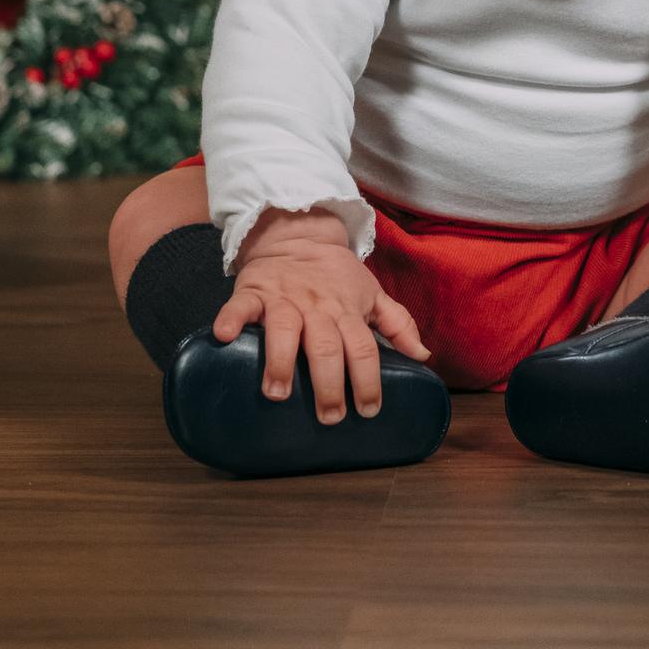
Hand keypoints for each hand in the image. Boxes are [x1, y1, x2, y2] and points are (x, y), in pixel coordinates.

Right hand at [213, 205, 430, 425]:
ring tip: (277, 393)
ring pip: (285, 329)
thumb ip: (398, 324)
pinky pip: (240, 305)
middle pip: (326, 346)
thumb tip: (424, 356)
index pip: (364, 348)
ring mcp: (284, 299)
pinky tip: (224, 336)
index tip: (369, 411)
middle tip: (329, 416)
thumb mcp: (371, 293)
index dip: (368, 380)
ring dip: (280, 361)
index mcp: (347, 311)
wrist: (299, 232)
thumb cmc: (336, 273)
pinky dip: (230, 318)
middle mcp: (317, 307)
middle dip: (329, 383)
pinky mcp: (254, 291)